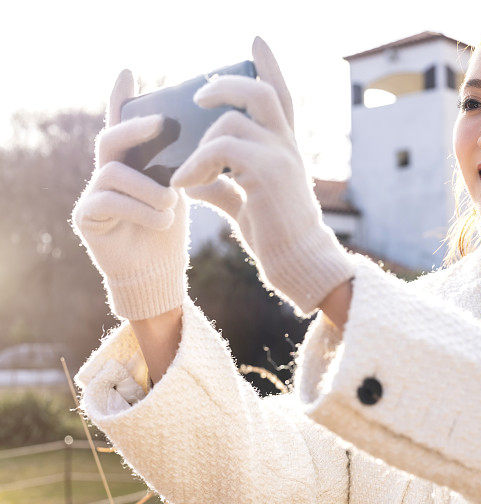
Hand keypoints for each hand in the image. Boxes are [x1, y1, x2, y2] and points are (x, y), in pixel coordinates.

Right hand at [70, 69, 189, 320]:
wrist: (158, 270)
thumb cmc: (168, 225)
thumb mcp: (179, 187)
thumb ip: (180, 159)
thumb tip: (208, 132)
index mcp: (130, 159)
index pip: (121, 122)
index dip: (121, 97)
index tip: (129, 71)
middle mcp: (107, 170)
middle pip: (113, 137)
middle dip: (138, 129)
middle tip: (163, 124)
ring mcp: (93, 192)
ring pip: (114, 172)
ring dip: (150, 187)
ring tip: (172, 203)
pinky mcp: (87, 216)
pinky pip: (109, 201)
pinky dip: (142, 210)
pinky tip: (164, 220)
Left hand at [170, 36, 353, 317]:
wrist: (301, 263)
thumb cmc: (276, 236)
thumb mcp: (247, 204)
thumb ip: (221, 186)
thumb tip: (188, 180)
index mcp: (284, 149)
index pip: (281, 96)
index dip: (270, 65)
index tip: (256, 39)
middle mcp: (286, 146)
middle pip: (260, 92)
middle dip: (226, 84)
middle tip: (198, 95)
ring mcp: (280, 157)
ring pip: (230, 121)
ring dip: (198, 145)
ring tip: (184, 174)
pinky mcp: (267, 173)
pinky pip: (221, 150)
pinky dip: (196, 166)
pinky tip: (184, 187)